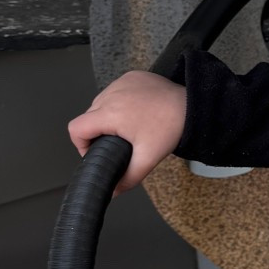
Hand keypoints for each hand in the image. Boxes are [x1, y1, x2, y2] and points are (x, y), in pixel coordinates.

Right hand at [67, 70, 187, 192]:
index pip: (76, 128)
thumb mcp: (147, 159)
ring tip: (128, 126)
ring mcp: (121, 82)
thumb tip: (113, 191)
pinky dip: (119, 101)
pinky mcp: (131, 76)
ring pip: (100, 102)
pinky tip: (134, 111)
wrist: (192, 106)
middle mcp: (112, 94)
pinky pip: (114, 90)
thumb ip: (127, 178)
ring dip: (107, 115)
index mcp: (111, 114)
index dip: (81, 144)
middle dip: (97, 131)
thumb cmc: (171, 128)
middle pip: (88, 116)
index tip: (96, 151)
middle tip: (118, 141)